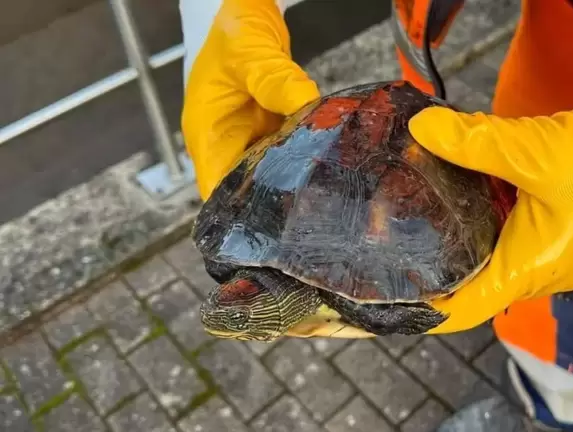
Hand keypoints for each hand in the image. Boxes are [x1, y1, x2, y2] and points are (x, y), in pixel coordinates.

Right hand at [182, 0, 319, 199]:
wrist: (244, 10)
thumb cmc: (231, 31)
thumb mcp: (250, 56)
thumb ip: (277, 82)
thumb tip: (307, 105)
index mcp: (208, 136)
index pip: (217, 192)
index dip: (239, 216)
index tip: (271, 230)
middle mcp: (226, 143)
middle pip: (249, 190)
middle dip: (277, 202)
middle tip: (312, 214)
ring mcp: (249, 137)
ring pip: (272, 174)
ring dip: (294, 181)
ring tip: (323, 195)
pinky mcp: (269, 131)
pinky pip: (288, 153)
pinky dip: (304, 158)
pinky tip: (326, 165)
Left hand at [409, 92, 572, 332]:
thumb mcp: (536, 150)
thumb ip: (476, 143)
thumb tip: (422, 129)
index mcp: (528, 269)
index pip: (464, 308)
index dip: (425, 308)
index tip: (390, 295)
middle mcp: (537, 275)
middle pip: (474, 284)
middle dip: (436, 267)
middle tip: (394, 243)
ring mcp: (552, 260)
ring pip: (494, 260)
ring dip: (462, 242)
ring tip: (419, 217)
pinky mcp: (561, 239)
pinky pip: (513, 242)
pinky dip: (487, 225)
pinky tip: (467, 196)